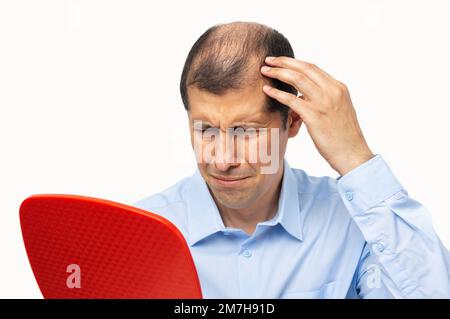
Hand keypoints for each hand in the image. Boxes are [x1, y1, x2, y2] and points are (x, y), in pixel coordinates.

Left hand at [261, 56, 373, 175]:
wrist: (353, 154)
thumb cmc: (343, 137)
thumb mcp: (338, 110)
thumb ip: (323, 99)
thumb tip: (304, 96)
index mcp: (338, 88)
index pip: (313, 68)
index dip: (295, 62)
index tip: (281, 61)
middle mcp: (332, 91)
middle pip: (304, 68)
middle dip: (284, 62)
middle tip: (268, 60)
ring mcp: (323, 102)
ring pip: (297, 79)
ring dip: (278, 72)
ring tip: (264, 70)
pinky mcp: (314, 116)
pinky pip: (291, 100)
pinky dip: (277, 93)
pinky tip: (267, 90)